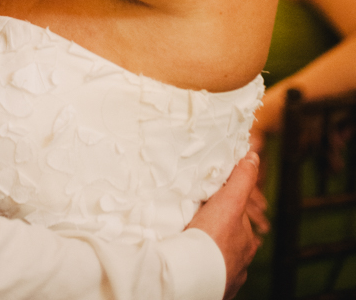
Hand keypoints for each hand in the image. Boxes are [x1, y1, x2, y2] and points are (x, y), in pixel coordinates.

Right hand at [187, 151, 262, 298]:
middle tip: (197, 222)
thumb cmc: (212, 237)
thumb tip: (253, 157)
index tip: (210, 205)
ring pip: (218, 258)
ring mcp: (226, 278)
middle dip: (217, 232)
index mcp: (247, 242)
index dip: (226, 209)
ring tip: (190, 241)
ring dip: (208, 251)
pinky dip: (200, 267)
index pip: (239, 220)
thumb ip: (242, 179)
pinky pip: (207, 274)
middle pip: (229, 241)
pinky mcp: (211, 288)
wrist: (193, 275)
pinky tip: (190, 261)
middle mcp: (240, 263)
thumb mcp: (229, 201)